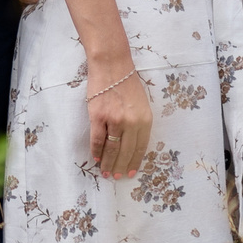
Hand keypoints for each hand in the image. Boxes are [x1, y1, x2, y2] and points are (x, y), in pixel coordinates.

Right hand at [84, 60, 150, 178]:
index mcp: (145, 119)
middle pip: (126, 151)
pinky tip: (96, 158)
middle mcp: (132, 122)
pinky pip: (97, 140)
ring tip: (106, 172)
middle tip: (116, 176)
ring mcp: (114, 120)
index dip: (135, 162)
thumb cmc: (127, 83)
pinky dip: (96, 151)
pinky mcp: (98, 117)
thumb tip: (132, 145)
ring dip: (108, 163)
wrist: (111, 65)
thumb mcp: (142, 104)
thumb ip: (139, 123)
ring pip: (111, 149)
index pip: (140, 147)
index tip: (131, 173)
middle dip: (121, 167)